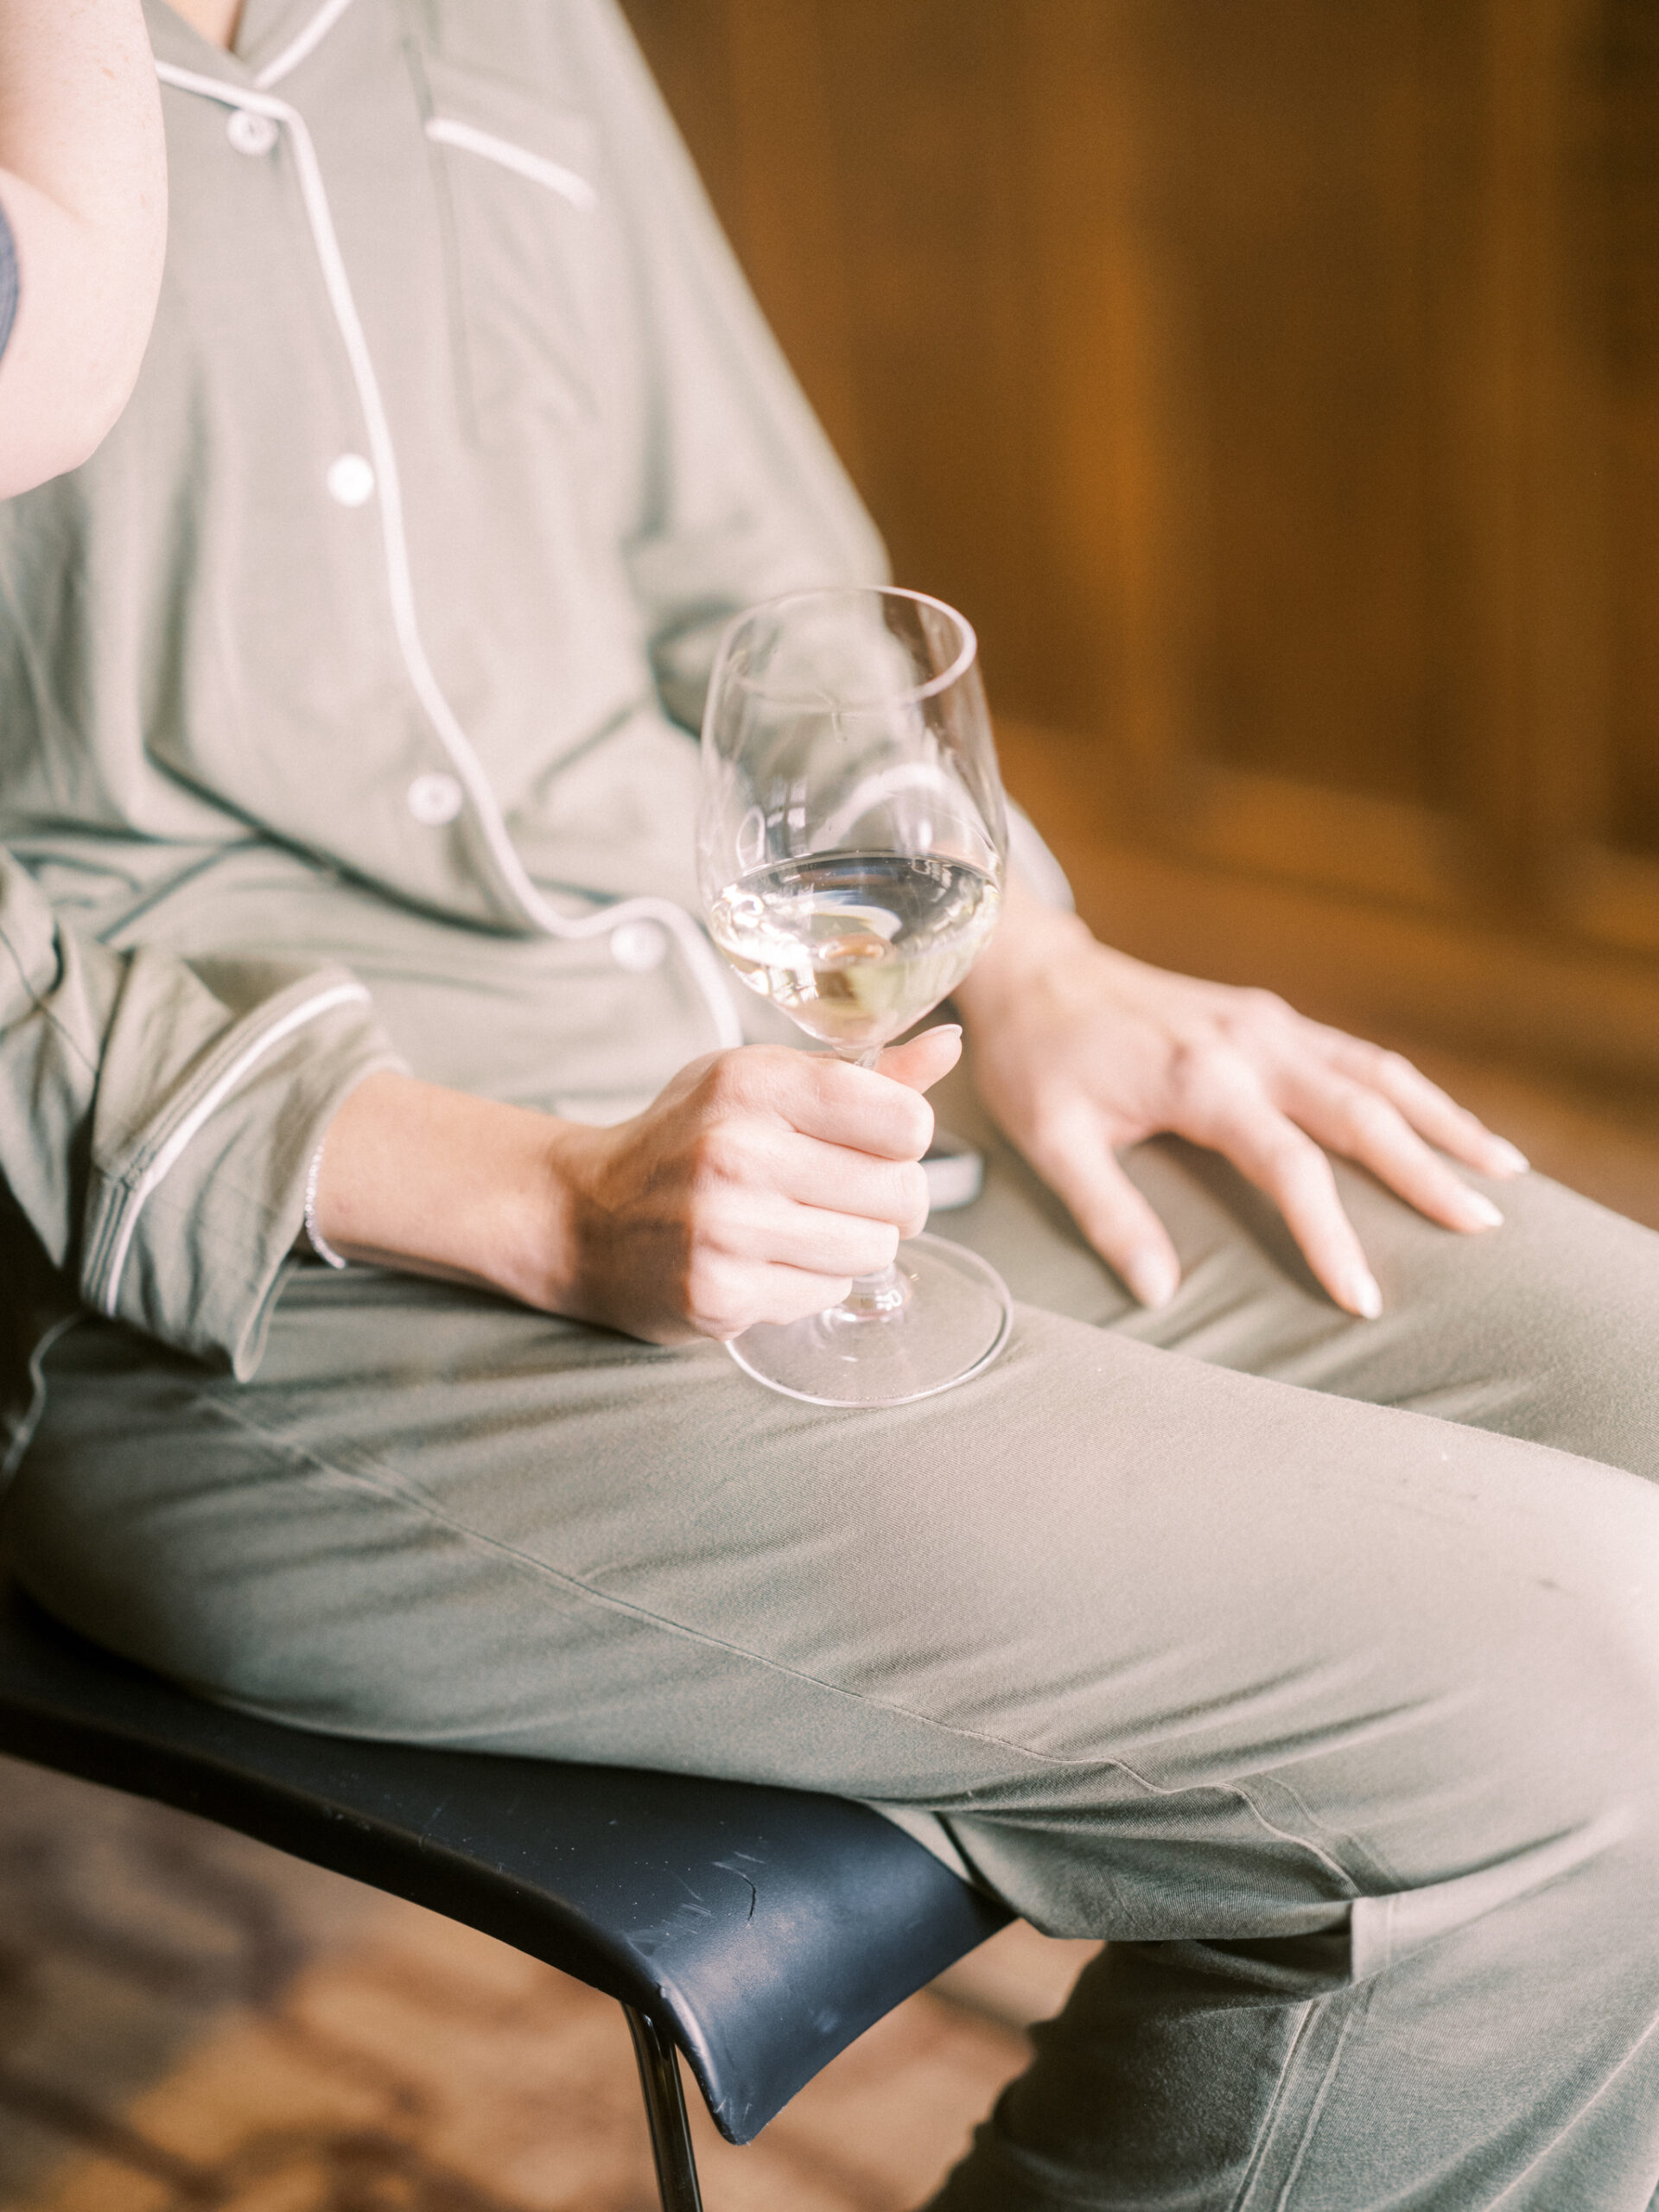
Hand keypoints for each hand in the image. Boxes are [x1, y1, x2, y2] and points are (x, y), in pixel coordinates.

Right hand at [543, 1029, 955, 1339]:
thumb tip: (950, 1044)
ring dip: (850, 1244)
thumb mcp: (760, 1082)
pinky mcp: (719, 1293)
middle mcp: (737, 1150)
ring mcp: (725, 1227)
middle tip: (837, 1194)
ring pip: (873, 1250)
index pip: (906, 1120)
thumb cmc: (686, 1139)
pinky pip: (825, 1293)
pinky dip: (809, 1282)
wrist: (582, 1216)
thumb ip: (863, 1072)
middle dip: (886, 1200)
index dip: (902, 1138)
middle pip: (903, 1193)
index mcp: (754, 1081)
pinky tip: (764, 1259)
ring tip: (796, 1227)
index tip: (869, 1142)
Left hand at [955, 887, 1527, 1316]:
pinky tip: (1443, 1123)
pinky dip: (1411, 1089)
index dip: (1330, 1236)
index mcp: (1201, 1079)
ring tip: (1504, 1172)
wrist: (1036, 972)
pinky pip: (1357, 1053)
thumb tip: (1159, 1294)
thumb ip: (1109, 1216)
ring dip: (1444, 1120)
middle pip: (1363, 1111)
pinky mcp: (1270, 1015)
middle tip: (1484, 1230)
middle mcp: (1251, 1043)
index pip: (1290, 1167)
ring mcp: (1269, 1023)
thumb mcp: (1052, 1141)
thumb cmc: (1038, 1060)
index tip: (1364, 1298)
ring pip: (1379, 1071)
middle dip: (1429, 1172)